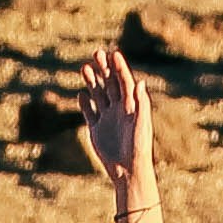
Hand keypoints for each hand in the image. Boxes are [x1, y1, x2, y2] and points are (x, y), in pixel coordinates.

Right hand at [79, 42, 159, 222]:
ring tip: (84, 67)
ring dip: (92, 81)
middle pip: (110, 84)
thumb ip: (141, 104)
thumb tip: (141, 83)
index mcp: (131, 106)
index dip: (119, 68)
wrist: (127, 170)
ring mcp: (107, 118)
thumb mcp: (141, 124)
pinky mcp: (96, 129)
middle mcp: (119, 109)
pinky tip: (81, 94)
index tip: (113, 53)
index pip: (124, 82)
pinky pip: (89, 113)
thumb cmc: (139, 147)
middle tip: (96, 53)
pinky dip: (84, 103)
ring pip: (98, 95)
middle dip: (103, 69)